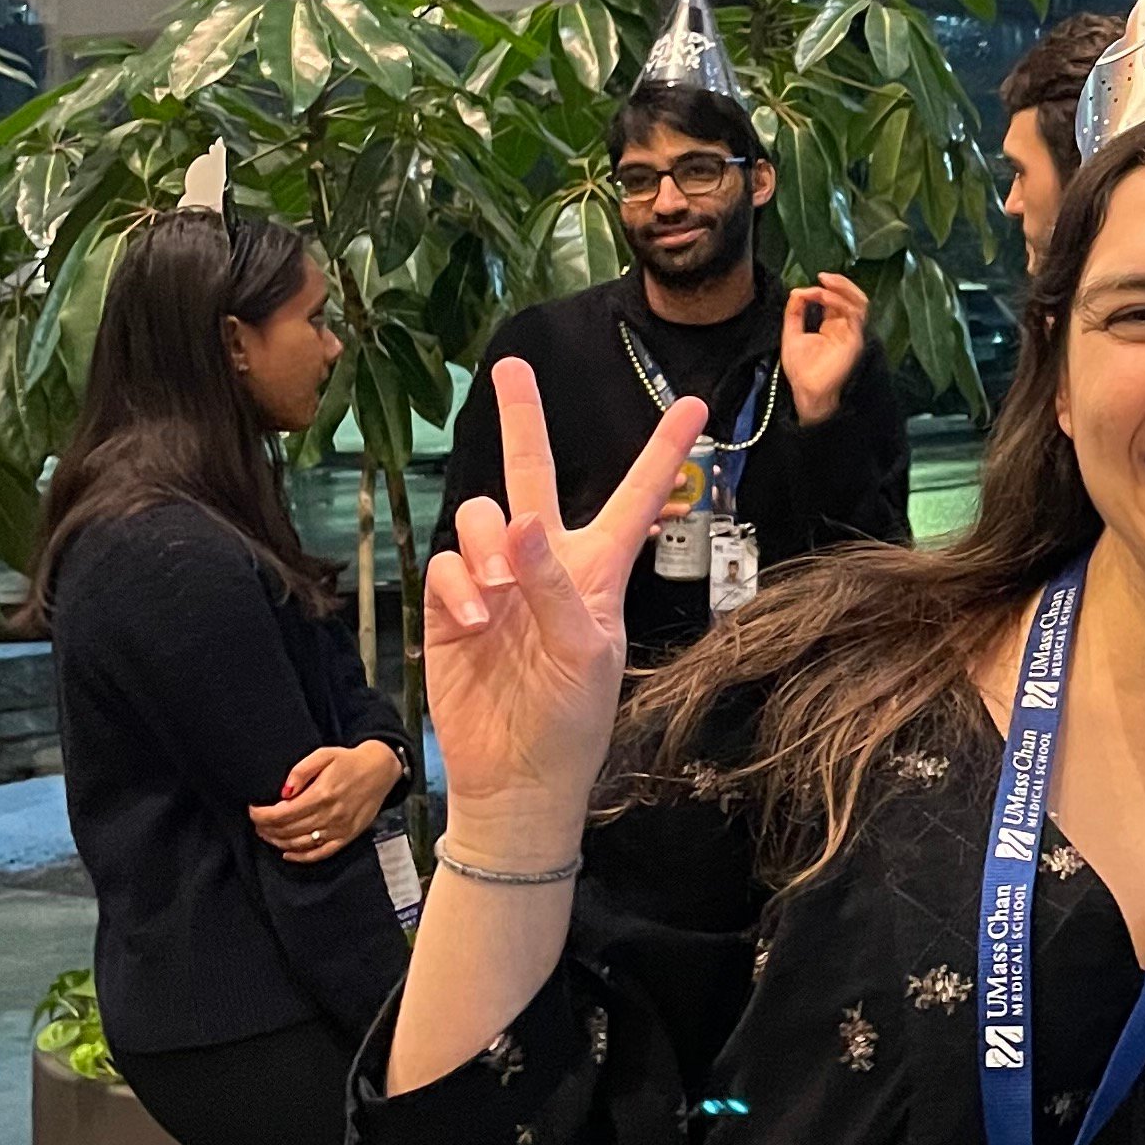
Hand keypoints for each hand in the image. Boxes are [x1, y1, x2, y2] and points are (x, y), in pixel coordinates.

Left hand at [248, 738, 399, 866]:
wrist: (381, 770)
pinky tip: (287, 853)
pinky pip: (320, 853)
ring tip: (267, 834)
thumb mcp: (324, 755)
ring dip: (278, 841)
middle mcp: (329, 815)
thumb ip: (300, 771)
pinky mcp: (347, 836)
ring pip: (300, 844)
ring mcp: (339, 829)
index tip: (253, 810)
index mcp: (321, 795)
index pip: (281, 814)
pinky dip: (301, 857)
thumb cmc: (349, 761)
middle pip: (287, 830)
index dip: (261, 815)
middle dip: (266, 828)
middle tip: (257, 822)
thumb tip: (283, 793)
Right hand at [425, 362, 709, 856]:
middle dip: (523, 420)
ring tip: (499, 598)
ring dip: (488, 545)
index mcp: (598, 570)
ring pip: (482, 515)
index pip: (636, 498)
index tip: (697, 404)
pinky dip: (459, 582)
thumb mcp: (586, 653)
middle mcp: (546, 562)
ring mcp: (496, 580)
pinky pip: (446, 562)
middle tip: (512, 366)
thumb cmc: (571, 720)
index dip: (663, 452)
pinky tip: (477, 618)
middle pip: (535, 474)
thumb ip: (555, 586)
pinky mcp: (451, 604)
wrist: (515, 777)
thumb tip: (521, 522)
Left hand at [781, 270, 869, 426]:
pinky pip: (855, 315)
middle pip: (853, 297)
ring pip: (859, 302)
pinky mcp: (855, 340)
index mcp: (833, 326)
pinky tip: (825, 298)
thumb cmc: (801, 369)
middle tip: (823, 276)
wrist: (807, 391)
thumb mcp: (792, 334)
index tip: (805, 289)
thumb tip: (797, 290)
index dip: (824, 289)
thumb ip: (795, 312)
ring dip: (843, 289)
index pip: (836, 300)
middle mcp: (846, 328)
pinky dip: (840, 302)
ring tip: (826, 282)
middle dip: (840, 283)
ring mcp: (853, 333)